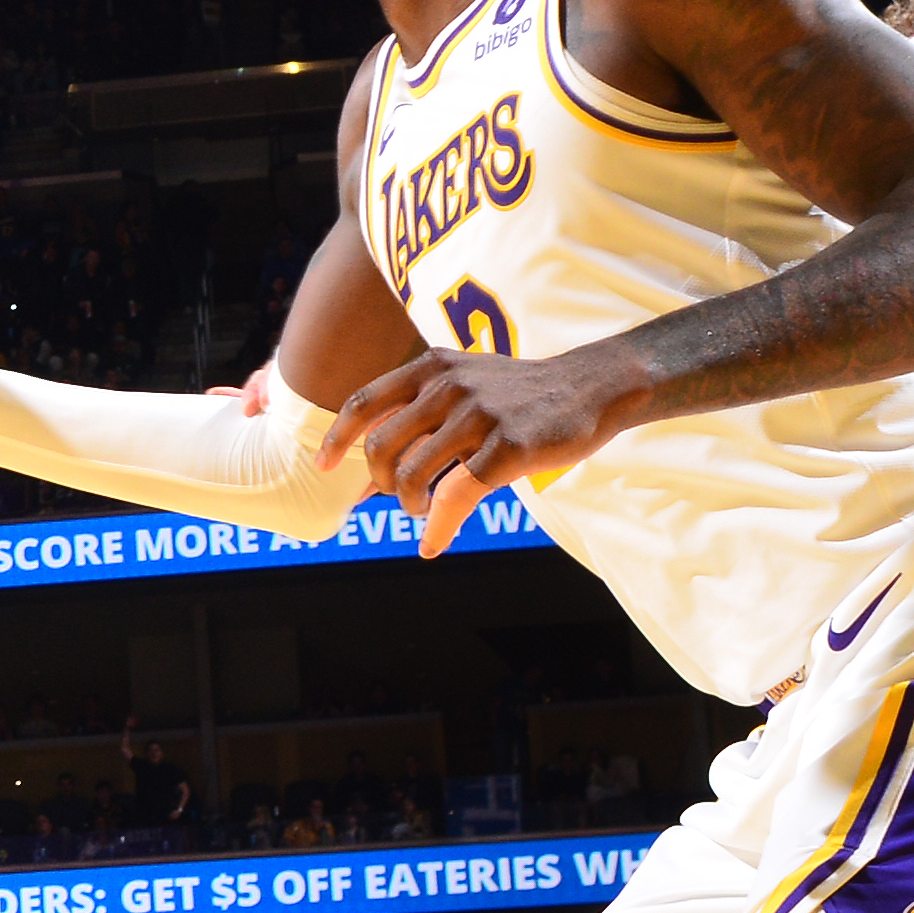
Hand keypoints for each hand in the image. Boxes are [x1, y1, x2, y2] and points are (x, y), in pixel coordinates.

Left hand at [313, 336, 652, 552]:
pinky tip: (433, 543)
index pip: (363, 403)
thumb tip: (375, 458)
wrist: (590, 388)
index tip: (323, 467)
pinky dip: (437, 527)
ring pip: (412, 475)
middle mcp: (448, 386)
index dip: (337, 439)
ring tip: (424, 510)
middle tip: (401, 496)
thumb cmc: (520, 394)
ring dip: (410, 505)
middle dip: (380, 482)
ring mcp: (478, 415)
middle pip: (379, 446)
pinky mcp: (508, 448)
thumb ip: (422, 406)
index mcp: (432, 368)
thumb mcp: (466, 379)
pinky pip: (454, 497)